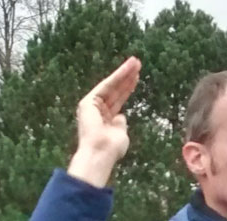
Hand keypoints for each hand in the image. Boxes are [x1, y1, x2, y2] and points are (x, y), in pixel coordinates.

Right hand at [67, 57, 140, 186]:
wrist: (100, 153)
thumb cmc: (111, 149)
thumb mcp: (120, 134)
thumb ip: (120, 124)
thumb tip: (121, 116)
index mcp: (104, 120)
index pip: (117, 100)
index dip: (127, 88)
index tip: (137, 78)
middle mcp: (96, 111)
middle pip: (115, 91)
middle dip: (127, 77)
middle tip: (138, 64)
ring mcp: (91, 106)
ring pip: (111, 86)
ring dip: (124, 73)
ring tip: (136, 61)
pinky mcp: (88, 102)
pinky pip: (106, 85)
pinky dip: (117, 76)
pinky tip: (128, 68)